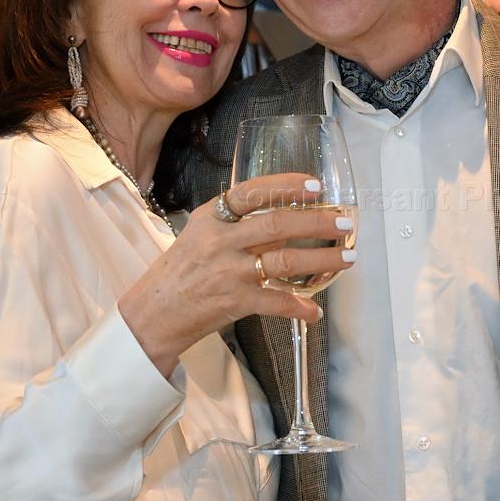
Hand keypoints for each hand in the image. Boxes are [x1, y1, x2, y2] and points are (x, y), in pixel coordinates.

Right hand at [119, 174, 354, 376]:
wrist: (152, 314)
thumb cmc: (180, 272)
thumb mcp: (199, 234)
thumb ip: (235, 223)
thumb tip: (285, 217)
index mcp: (211, 218)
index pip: (251, 192)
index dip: (287, 185)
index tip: (315, 186)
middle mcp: (221, 241)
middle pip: (278, 224)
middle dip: (318, 222)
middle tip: (344, 223)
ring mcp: (229, 272)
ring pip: (286, 260)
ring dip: (322, 259)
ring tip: (347, 258)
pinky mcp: (235, 301)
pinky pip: (277, 301)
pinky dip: (300, 307)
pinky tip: (315, 310)